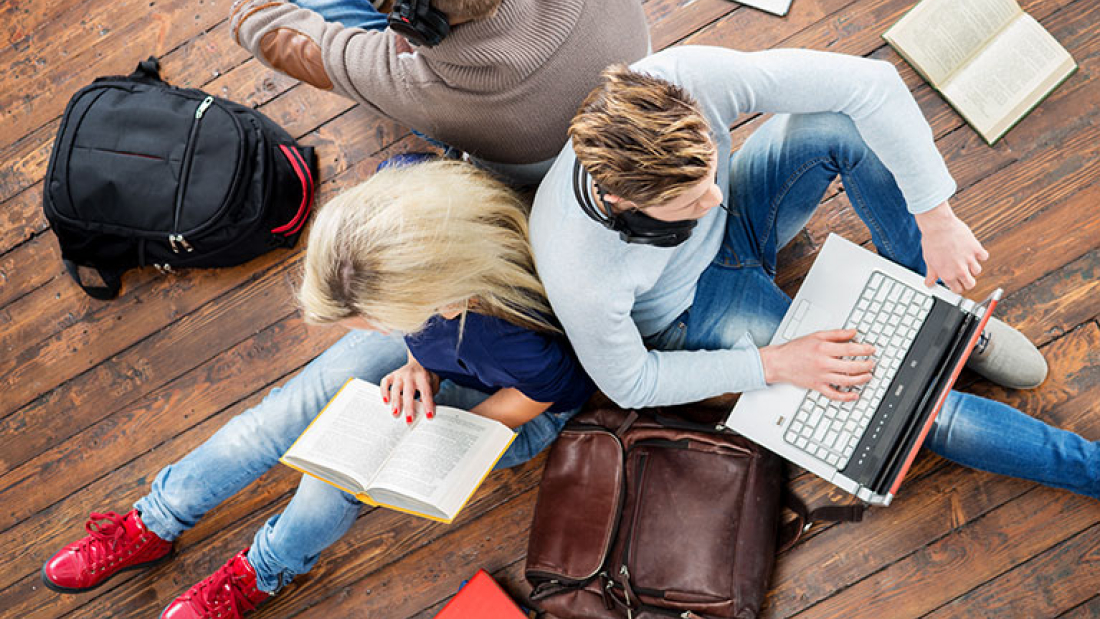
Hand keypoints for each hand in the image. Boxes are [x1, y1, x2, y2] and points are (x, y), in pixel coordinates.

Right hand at [379, 356, 439, 423]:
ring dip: (395, 401)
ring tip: (395, 413)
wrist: (419, 361)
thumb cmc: (427, 376)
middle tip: (409, 420)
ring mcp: (400, 374)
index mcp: (424, 378)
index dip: (428, 405)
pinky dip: (384, 391)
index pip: (426, 393)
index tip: (429, 417)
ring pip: (396, 388)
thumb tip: (425, 410)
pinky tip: (385, 401)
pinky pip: (385, 382)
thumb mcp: (433, 384)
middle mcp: (411, 375)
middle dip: (409, 407)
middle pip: (409, 392)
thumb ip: (430, 396)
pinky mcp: (392, 375)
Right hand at [759, 329, 874, 400]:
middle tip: (872, 363)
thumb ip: (836, 334)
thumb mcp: (816, 335)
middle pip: (851, 366)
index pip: (850, 349)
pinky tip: (854, 395)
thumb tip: (853, 332)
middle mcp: (823, 364)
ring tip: (868, 376)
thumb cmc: (795, 349)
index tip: (871, 349)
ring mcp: (821, 377)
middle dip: (866, 365)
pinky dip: (846, 397)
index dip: (864, 349)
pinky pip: (834, 394)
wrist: (779, 362)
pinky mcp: (817, 387)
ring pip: (846, 381)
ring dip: (861, 379)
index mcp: (823, 349)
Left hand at [914, 202, 988, 292]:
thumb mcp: (929, 261)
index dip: (957, 286)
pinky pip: (984, 257)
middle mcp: (959, 269)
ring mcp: (969, 259)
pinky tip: (973, 251)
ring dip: (973, 267)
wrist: (938, 226)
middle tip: (963, 275)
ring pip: (977, 271)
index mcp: (947, 275)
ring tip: (966, 260)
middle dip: (967, 281)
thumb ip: (932, 274)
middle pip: (971, 284)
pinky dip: (981, 255)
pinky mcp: (976, 248)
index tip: (956, 283)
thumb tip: (929, 283)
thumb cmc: (932, 242)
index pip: (958, 290)